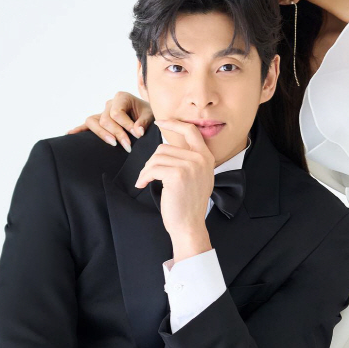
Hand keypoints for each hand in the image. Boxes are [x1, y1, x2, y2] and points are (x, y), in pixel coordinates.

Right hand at [66, 92, 153, 151]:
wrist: (146, 116)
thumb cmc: (148, 114)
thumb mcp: (150, 115)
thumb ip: (144, 122)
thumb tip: (137, 132)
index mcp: (121, 97)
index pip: (117, 113)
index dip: (126, 125)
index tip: (137, 135)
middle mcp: (109, 103)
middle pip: (105, 119)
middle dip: (117, 133)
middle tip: (128, 146)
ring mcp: (102, 112)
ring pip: (92, 121)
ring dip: (102, 134)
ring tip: (113, 143)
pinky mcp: (98, 121)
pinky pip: (86, 125)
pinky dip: (78, 129)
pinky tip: (69, 134)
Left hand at [134, 119, 214, 256]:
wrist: (189, 225)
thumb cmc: (188, 204)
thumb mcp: (197, 178)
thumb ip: (190, 160)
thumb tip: (168, 148)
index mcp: (206, 158)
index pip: (191, 130)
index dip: (174, 124)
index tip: (160, 121)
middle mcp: (200, 159)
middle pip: (165, 147)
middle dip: (152, 161)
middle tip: (148, 175)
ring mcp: (190, 166)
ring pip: (157, 157)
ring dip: (147, 170)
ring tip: (146, 181)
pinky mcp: (177, 175)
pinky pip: (153, 168)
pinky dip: (144, 176)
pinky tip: (142, 185)